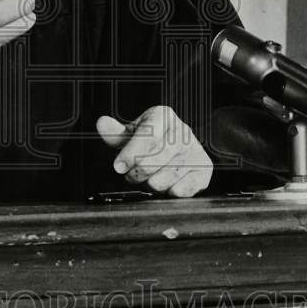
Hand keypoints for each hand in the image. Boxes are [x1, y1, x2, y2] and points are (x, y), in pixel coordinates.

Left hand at [96, 106, 211, 197]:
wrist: (175, 147)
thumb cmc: (149, 141)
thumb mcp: (129, 134)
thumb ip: (115, 133)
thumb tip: (102, 124)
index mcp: (163, 116)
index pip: (148, 136)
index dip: (131, 154)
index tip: (119, 167)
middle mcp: (182, 131)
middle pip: (155, 159)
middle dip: (137, 173)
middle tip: (131, 175)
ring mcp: (195, 150)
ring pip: (167, 177)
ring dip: (152, 184)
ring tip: (149, 178)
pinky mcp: (204, 169)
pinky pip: (183, 189)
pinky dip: (170, 191)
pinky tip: (165, 184)